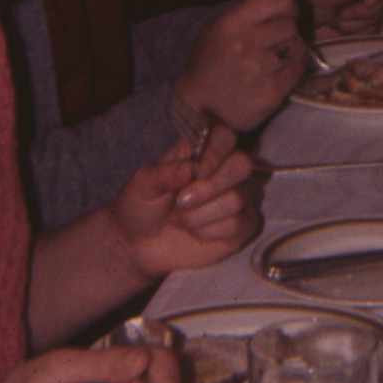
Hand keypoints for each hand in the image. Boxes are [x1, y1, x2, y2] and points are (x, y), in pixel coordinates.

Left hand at [111, 128, 261, 278]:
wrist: (140, 244)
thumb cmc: (142, 206)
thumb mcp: (143, 183)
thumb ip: (167, 172)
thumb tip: (194, 169)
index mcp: (202, 150)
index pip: (225, 137)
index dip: (214, 153)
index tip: (195, 172)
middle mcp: (225, 169)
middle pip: (242, 165)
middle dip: (210, 188)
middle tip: (181, 201)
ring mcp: (238, 197)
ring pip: (237, 199)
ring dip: (200, 215)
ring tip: (180, 219)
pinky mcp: (243, 225)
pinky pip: (239, 225)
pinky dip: (210, 232)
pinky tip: (195, 232)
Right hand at [171, 0, 306, 129]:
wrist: (197, 108)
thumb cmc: (210, 62)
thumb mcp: (221, 26)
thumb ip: (249, 3)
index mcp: (231, 23)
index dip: (286, 4)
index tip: (282, 14)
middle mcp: (246, 44)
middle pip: (291, 25)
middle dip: (287, 31)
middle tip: (274, 41)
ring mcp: (259, 70)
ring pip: (298, 47)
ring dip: (291, 51)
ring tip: (274, 58)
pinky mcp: (271, 93)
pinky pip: (298, 70)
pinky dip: (293, 70)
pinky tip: (277, 73)